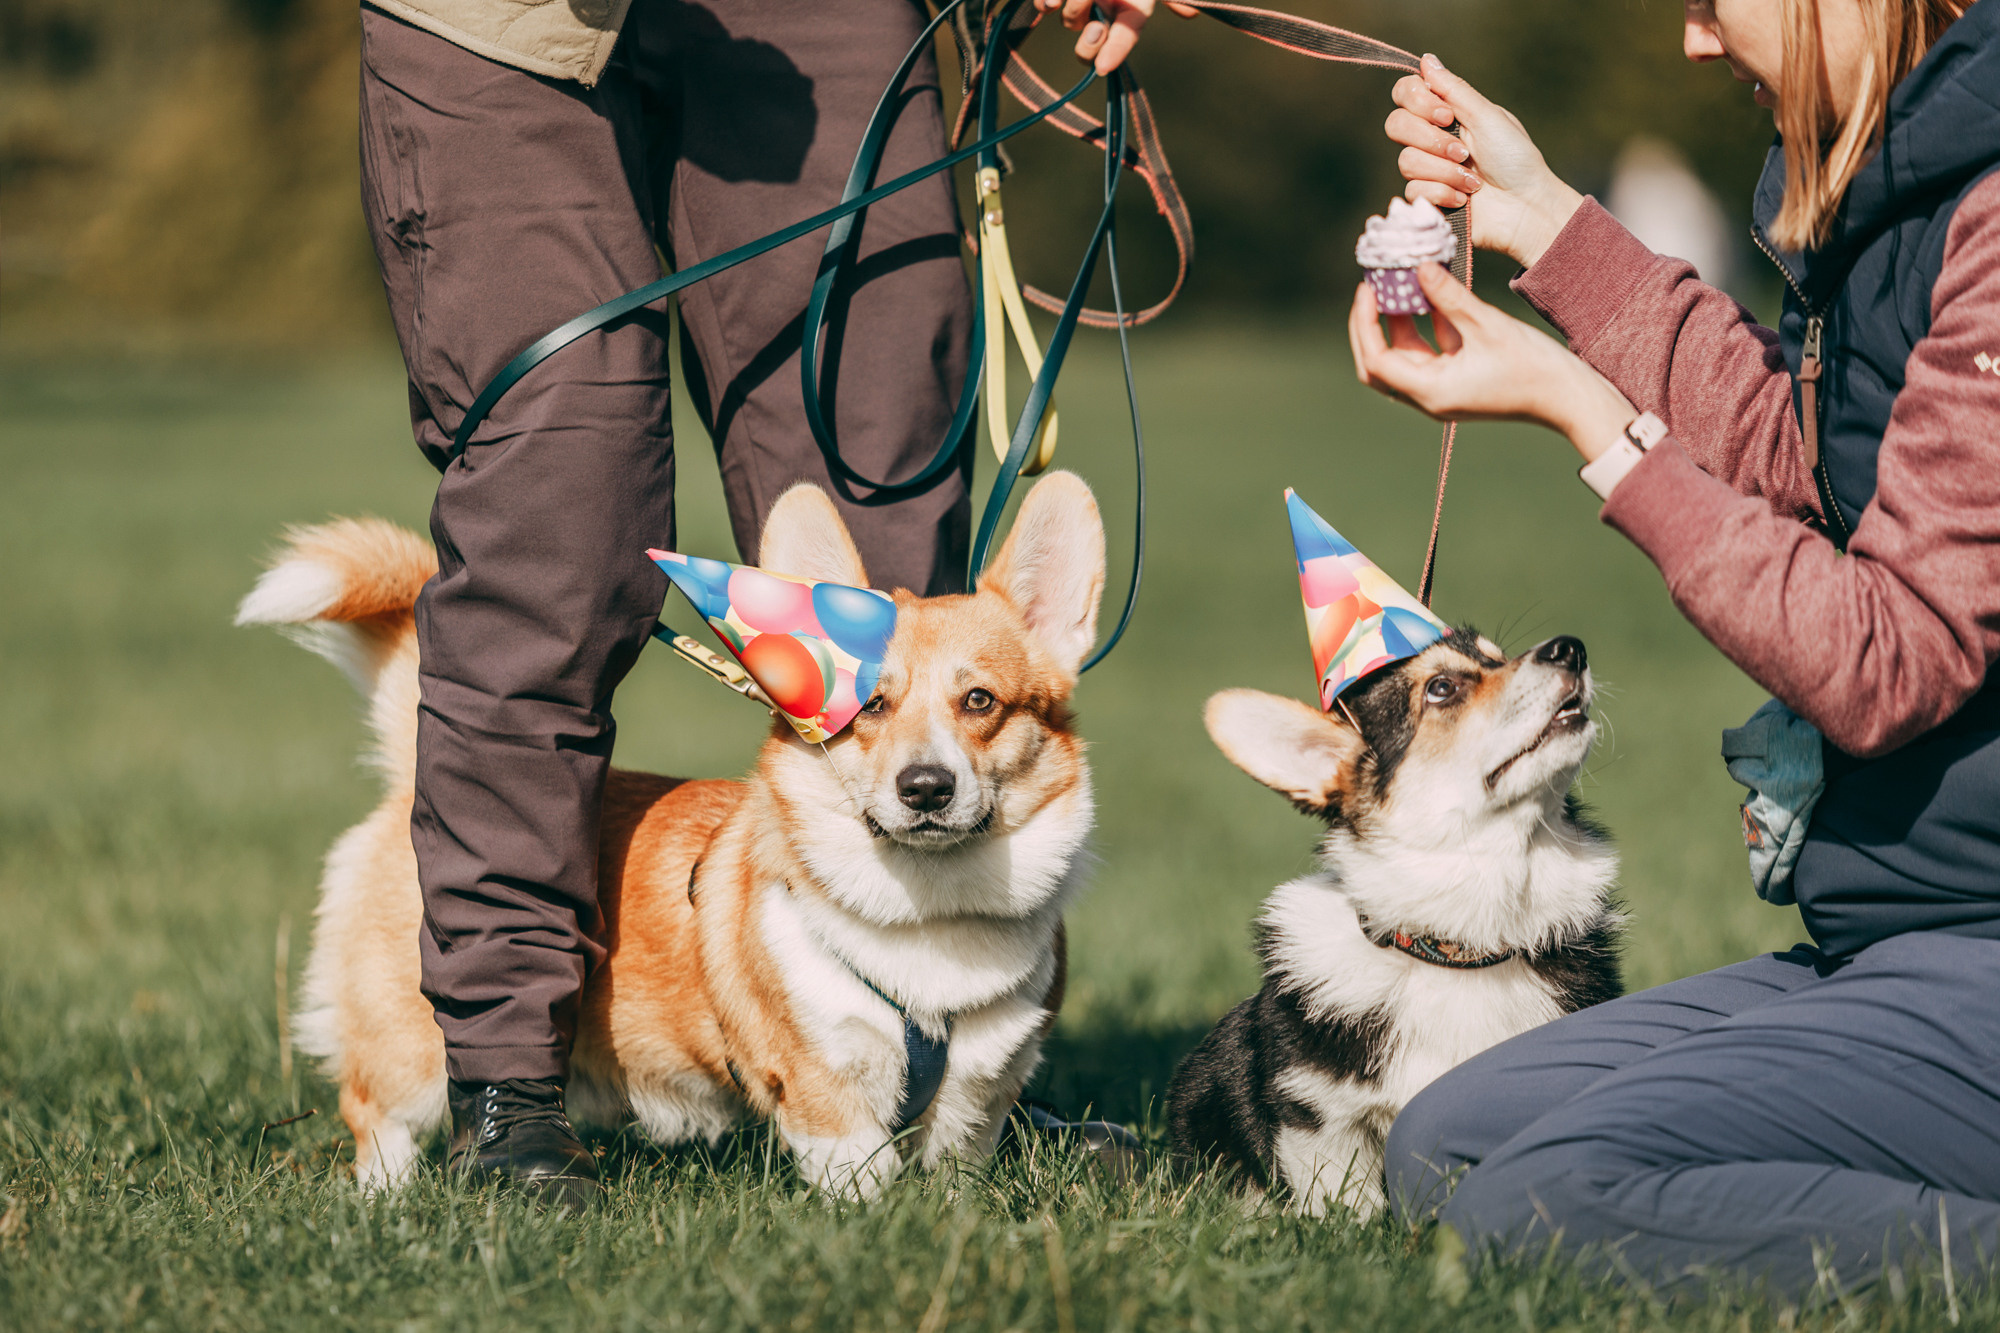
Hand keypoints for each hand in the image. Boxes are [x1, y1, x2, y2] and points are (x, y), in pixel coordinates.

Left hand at [1038, 0, 1199, 74]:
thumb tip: (1190, 13)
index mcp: (1131, 9)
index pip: (1125, 37)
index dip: (1115, 53)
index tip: (1103, 67)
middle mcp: (1105, 10)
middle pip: (1092, 41)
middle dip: (1090, 40)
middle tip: (1095, 28)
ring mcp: (1080, 4)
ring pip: (1071, 20)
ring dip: (1075, 9)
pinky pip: (1047, 5)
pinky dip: (1047, 3)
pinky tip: (1049, 4)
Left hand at [1347, 265, 1635, 460]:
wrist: (1570, 397)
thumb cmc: (1533, 367)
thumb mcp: (1488, 325)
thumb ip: (1450, 297)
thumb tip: (1418, 266)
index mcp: (1431, 392)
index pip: (1376, 361)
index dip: (1365, 324)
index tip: (1367, 288)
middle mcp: (1431, 396)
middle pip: (1380, 364)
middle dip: (1371, 327)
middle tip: (1373, 288)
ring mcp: (1444, 389)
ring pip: (1405, 355)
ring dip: (1399, 322)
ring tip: (1398, 283)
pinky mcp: (1460, 378)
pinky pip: (1431, 350)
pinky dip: (1426, 325)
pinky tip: (1430, 292)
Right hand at [1385, 55, 1583, 267]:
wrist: (1524, 207)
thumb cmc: (1515, 159)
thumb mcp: (1488, 117)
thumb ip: (1454, 89)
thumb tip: (1427, 59)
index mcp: (1446, 113)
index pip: (1405, 93)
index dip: (1418, 102)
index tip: (1447, 115)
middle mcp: (1430, 138)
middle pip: (1396, 125)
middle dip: (1431, 140)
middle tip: (1463, 152)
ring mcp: (1425, 169)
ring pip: (1406, 161)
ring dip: (1445, 171)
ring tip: (1474, 181)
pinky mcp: (1424, 198)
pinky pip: (1413, 191)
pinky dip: (1444, 193)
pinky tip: (1465, 198)